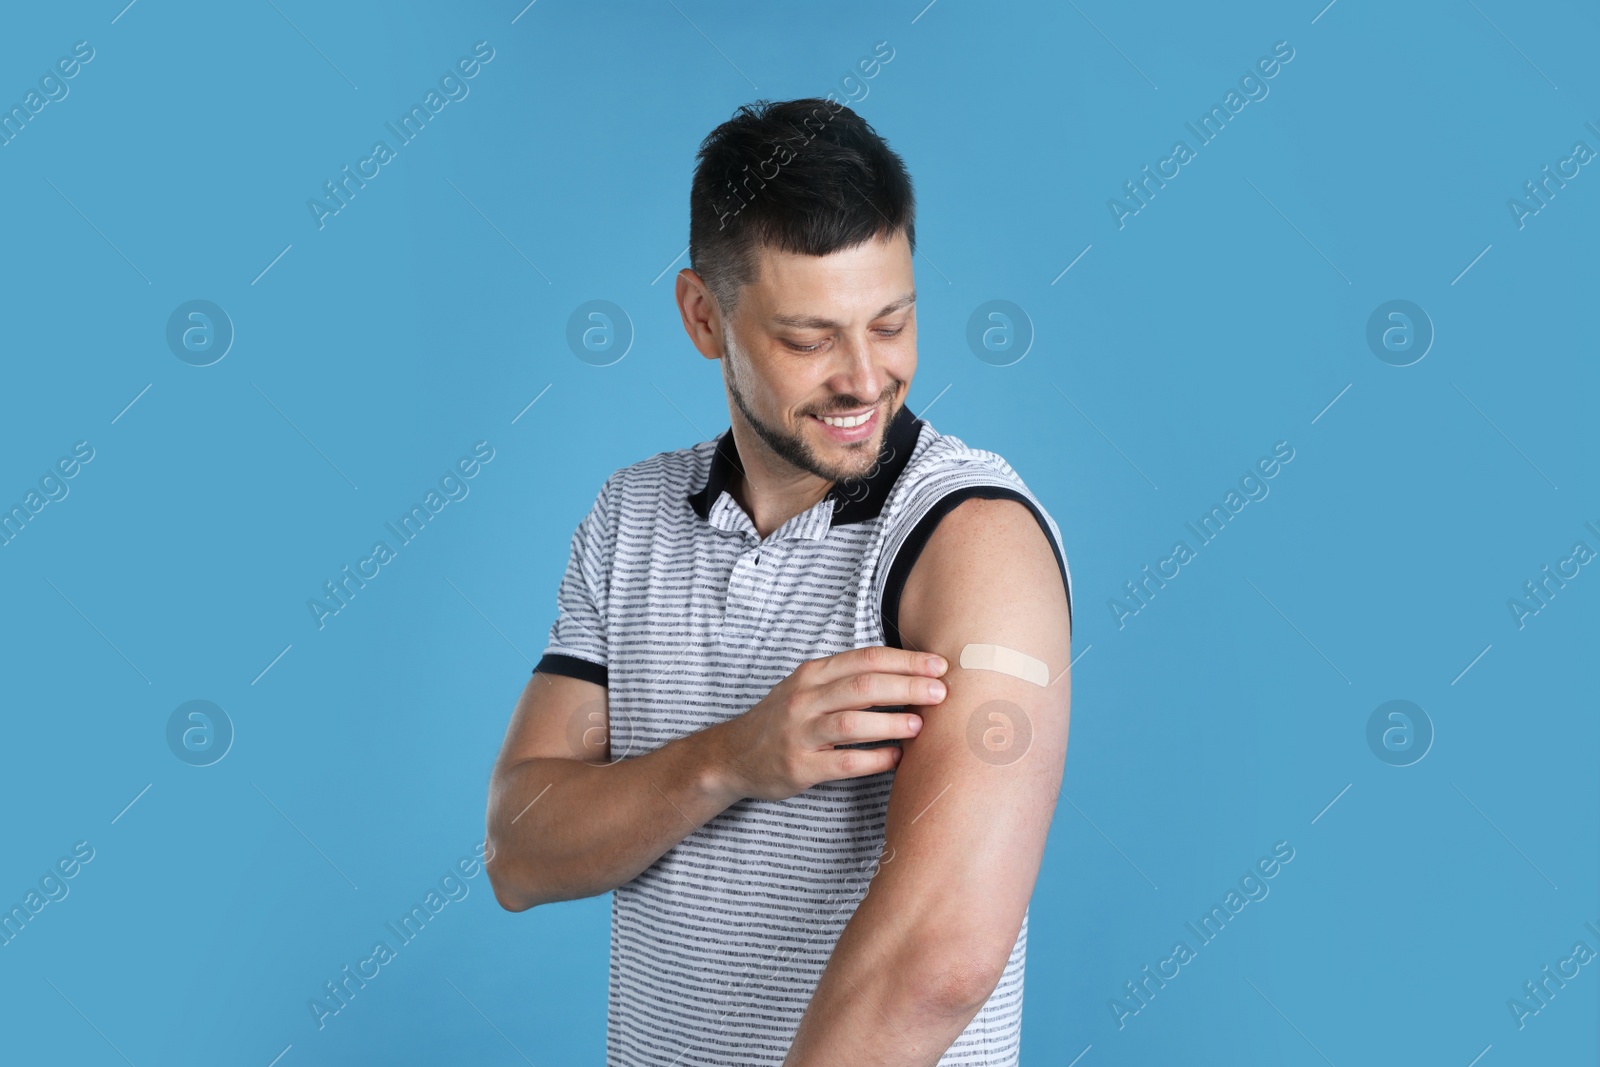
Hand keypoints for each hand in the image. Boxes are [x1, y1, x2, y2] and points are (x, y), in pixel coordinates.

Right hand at [710, 646, 948, 801]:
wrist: (733, 755)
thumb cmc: (784, 719)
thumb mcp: (808, 688)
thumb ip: (848, 680)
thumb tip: (910, 675)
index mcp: (812, 674)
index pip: (865, 659)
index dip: (905, 660)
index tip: (939, 665)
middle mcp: (804, 699)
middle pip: (862, 685)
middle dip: (906, 686)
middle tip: (941, 692)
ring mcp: (800, 733)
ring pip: (851, 722)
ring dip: (890, 722)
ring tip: (920, 724)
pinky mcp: (799, 767)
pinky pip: (843, 762)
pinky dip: (874, 759)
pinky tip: (897, 758)